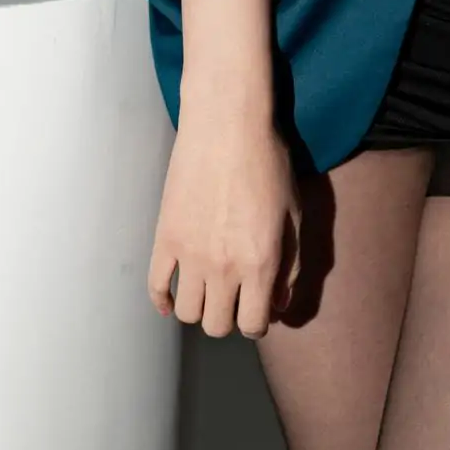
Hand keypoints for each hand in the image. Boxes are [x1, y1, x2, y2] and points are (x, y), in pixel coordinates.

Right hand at [147, 103, 302, 337]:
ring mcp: (189, 254)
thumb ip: (290, 264)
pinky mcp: (165, 237)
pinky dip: (161, 300)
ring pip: (186, 314)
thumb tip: (278, 303)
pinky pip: (156, 286)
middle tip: (232, 297)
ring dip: (198, 309)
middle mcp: (223, 267)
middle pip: (216, 326)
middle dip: (227, 318)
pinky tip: (171, 298)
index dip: (256, 322)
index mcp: (260, 262)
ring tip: (206, 290)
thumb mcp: (293, 213)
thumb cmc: (267, 162)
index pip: (252, 325)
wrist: (227, 124)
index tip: (255, 309)